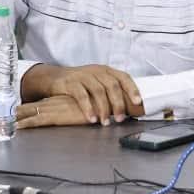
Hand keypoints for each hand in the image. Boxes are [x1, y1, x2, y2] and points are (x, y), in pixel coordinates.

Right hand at [21, 63, 143, 124]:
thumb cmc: (81, 83)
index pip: (124, 77)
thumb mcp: (98, 82)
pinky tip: (91, 119)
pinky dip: (88, 108)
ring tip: (105, 122)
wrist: (54, 78)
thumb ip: (111, 91)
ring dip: (104, 108)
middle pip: (112, 86)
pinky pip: (81, 96)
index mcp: (107, 71)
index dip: (132, 89)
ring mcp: (83, 75)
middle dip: (118, 104)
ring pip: (98, 91)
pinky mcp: (71, 83)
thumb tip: (129, 107)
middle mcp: (97, 71)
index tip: (138, 102)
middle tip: (120, 119)